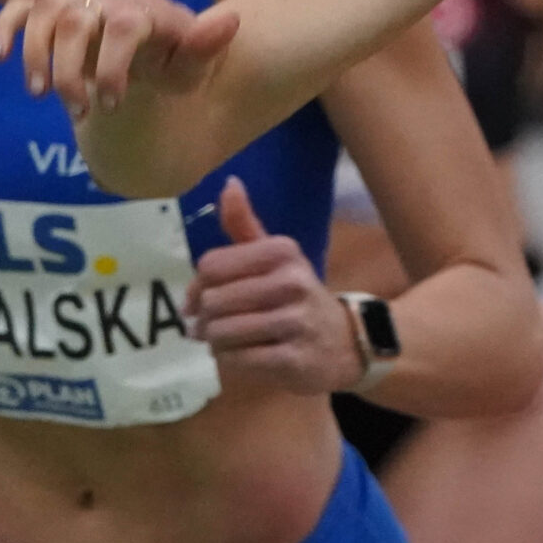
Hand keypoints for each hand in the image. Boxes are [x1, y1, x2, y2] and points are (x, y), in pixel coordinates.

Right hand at [0, 0, 239, 118]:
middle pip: (74, 20)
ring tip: (39, 96)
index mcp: (143, 10)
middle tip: (77, 111)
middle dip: (69, 70)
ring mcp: (76, 2)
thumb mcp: (192, 67)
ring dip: (36, 55)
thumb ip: (205, 47)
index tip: (110, 106)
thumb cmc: (174, 64)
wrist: (156, 51)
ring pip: (43, 12)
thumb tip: (231, 20)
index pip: (123, 27)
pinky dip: (4, 27)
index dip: (112, 67)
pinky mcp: (51, 11)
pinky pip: (20, 7)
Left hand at [186, 176, 365, 393]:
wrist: (345, 342)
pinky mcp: (293, 359)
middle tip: (213, 323)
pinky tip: (241, 354)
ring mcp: (294, 322)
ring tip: (225, 340)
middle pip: (212, 301)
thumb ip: (245, 223)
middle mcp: (290, 282)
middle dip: (205, 317)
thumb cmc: (299, 296)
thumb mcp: (277, 256)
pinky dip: (229, 359)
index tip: (201, 298)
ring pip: (221, 332)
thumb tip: (229, 182)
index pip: (210, 266)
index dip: (197, 286)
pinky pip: (236, 360)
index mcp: (282, 251)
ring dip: (215, 340)